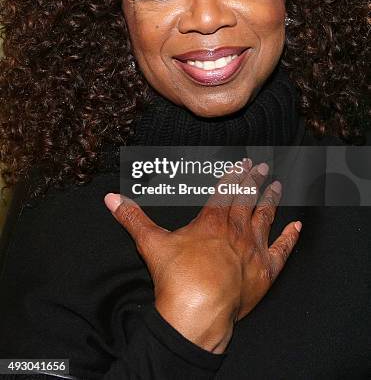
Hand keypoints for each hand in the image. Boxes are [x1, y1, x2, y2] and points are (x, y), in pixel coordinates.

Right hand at [104, 158, 301, 353]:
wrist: (199, 312)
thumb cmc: (176, 278)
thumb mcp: (150, 242)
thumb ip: (132, 218)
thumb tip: (111, 198)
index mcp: (211, 221)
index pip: (226, 190)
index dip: (235, 175)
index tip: (243, 163)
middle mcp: (236, 230)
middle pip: (248, 199)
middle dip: (254, 181)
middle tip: (263, 167)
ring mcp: (253, 249)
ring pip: (266, 217)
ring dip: (271, 200)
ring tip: (277, 185)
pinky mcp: (265, 272)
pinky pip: (283, 250)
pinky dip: (290, 237)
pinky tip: (297, 226)